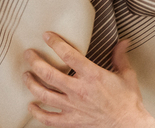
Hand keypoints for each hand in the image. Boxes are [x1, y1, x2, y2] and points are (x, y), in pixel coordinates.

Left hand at [24, 33, 154, 127]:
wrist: (128, 125)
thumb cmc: (128, 101)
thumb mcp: (127, 75)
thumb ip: (120, 57)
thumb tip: (123, 42)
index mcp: (92, 76)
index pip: (69, 55)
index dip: (55, 43)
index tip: (46, 36)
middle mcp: (79, 90)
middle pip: (49, 74)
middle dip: (35, 61)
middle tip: (28, 54)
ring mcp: (72, 107)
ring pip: (44, 94)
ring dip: (31, 83)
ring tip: (26, 75)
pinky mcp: (70, 121)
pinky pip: (47, 118)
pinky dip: (36, 112)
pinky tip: (31, 105)